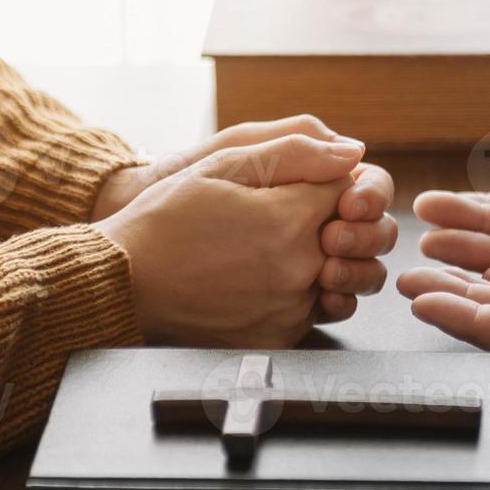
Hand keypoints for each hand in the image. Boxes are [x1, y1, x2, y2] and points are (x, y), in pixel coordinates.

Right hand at [98, 135, 368, 347]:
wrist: (125, 281)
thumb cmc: (167, 217)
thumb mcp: (224, 163)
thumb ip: (296, 152)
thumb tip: (353, 154)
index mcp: (291, 221)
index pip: (353, 188)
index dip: (333, 180)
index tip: (303, 183)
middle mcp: (300, 270)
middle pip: (364, 237)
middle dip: (344, 219)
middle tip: (301, 214)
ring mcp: (292, 310)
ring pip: (349, 277)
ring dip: (333, 258)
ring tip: (289, 246)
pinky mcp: (280, 337)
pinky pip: (319, 310)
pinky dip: (307, 291)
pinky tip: (270, 275)